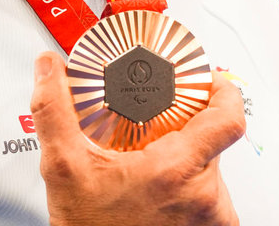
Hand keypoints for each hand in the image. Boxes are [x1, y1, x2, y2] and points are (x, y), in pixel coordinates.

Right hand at [29, 51, 245, 225]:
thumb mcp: (64, 169)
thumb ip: (55, 111)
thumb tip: (49, 68)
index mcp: (178, 172)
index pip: (229, 117)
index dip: (223, 91)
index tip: (209, 80)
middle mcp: (205, 199)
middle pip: (214, 142)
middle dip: (186, 131)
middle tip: (157, 129)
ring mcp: (211, 221)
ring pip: (212, 171)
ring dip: (187, 163)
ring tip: (153, 163)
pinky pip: (210, 200)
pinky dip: (190, 189)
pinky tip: (161, 190)